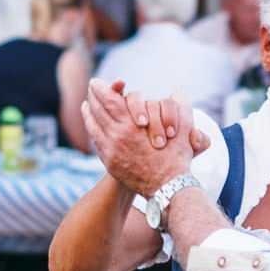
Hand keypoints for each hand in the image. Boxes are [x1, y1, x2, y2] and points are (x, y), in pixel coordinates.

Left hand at [83, 79, 194, 196]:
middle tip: (90, 88)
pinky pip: (96, 142)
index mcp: (132, 125)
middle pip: (98, 111)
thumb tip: (178, 91)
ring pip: (94, 126)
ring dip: (89, 112)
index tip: (95, 82)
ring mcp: (111, 151)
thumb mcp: (183, 129)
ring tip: (86, 105)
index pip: (110, 100)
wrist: (168, 188)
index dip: (101, 89)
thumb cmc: (177, 158)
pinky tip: (92, 125)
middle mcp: (117, 136)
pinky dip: (92, 130)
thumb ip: (180, 106)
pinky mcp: (110, 163)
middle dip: (93, 97)